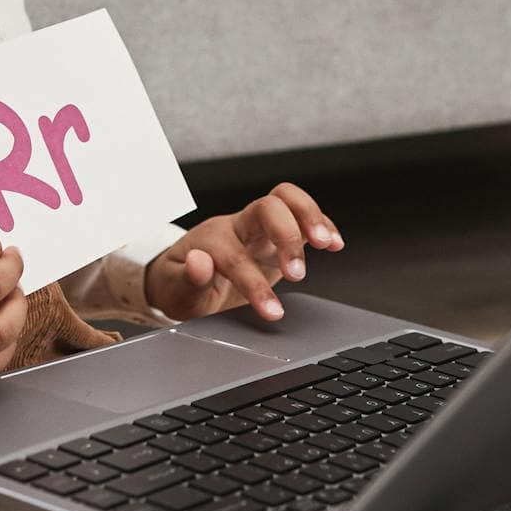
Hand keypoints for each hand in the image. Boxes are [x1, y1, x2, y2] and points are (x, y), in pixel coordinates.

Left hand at [144, 183, 342, 324]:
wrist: (182, 274)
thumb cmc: (180, 283)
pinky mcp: (277, 233)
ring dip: (311, 218)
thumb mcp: (176, 290)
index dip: (255, 284)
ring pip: (286, 199)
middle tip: (297, 273)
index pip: (236, 255)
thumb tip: (198, 262)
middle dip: (288, 236)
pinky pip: (301, 214)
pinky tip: (334, 242)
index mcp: (212, 240)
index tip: (272, 311)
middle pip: (267, 207)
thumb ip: (188, 279)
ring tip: (327, 243)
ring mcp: (259, 227)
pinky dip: (322, 223)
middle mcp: (238, 225)